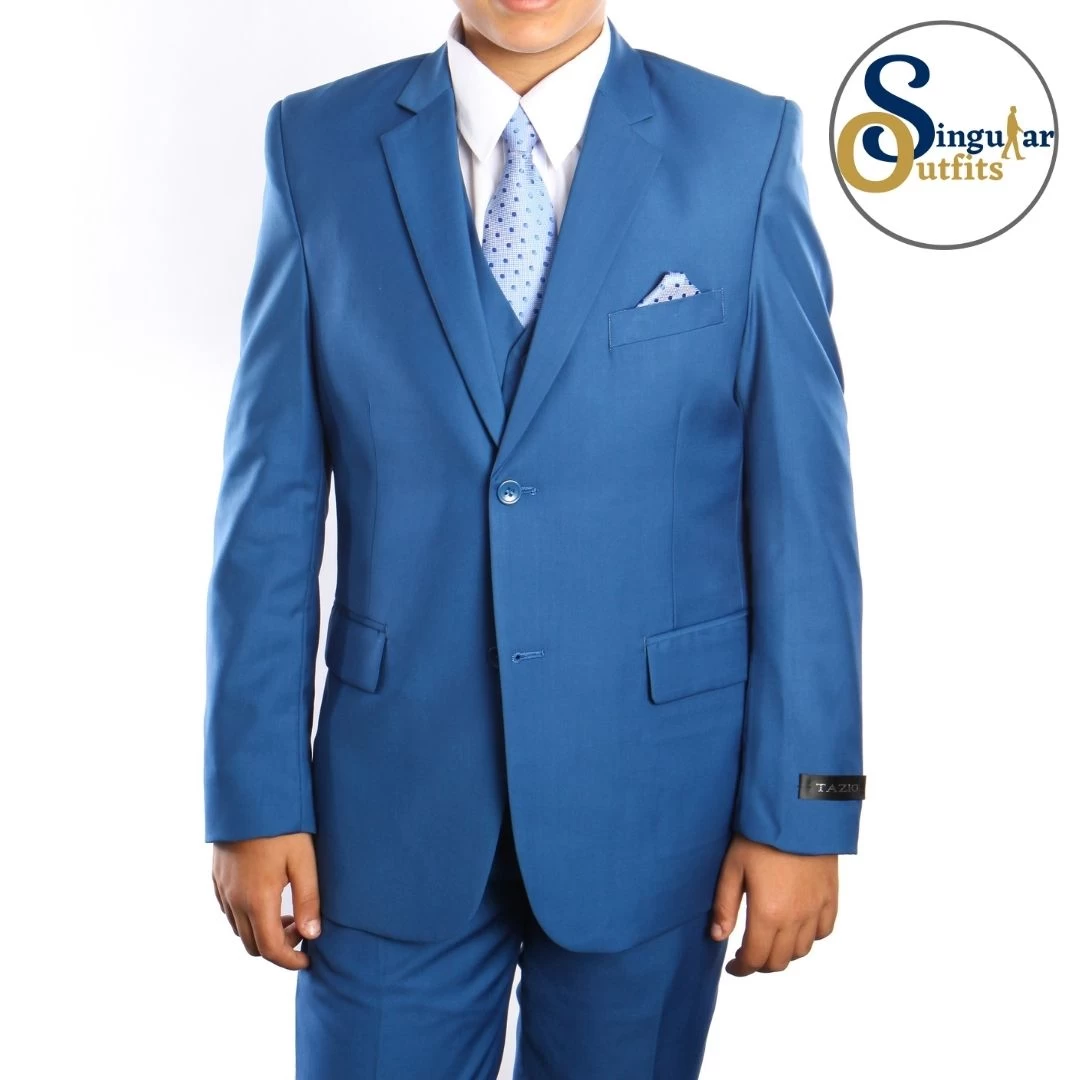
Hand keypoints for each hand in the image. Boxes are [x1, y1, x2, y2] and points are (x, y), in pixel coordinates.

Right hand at [212, 832, 321, 969]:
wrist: (248, 795)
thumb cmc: (282, 825)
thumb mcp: (304, 860)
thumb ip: (309, 899)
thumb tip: (313, 935)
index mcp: (257, 899)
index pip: (271, 949)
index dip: (290, 960)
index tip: (308, 958)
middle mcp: (234, 900)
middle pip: (252, 945)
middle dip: (279, 946)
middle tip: (303, 928)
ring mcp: (222, 889)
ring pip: (239, 929)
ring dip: (263, 931)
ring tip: (289, 913)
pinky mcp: (217, 878)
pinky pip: (229, 911)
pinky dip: (248, 917)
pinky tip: (268, 898)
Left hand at [710, 833, 837, 975]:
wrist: (798, 812)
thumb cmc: (761, 836)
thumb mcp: (733, 867)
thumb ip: (725, 905)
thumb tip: (718, 936)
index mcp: (768, 914)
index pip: (756, 958)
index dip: (742, 968)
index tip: (733, 967)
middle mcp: (796, 918)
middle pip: (780, 960)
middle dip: (761, 964)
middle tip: (749, 956)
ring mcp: (816, 909)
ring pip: (803, 950)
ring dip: (784, 952)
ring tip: (770, 941)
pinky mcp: (830, 896)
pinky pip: (824, 930)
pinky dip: (810, 937)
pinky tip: (797, 927)